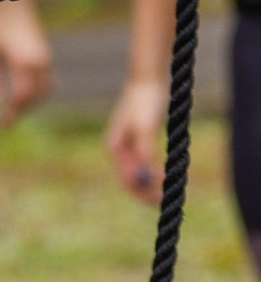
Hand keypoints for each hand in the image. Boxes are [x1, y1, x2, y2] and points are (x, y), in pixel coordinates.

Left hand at [0, 0, 52, 126]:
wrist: (13, 2)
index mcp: (23, 63)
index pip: (20, 98)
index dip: (11, 114)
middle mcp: (39, 63)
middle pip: (33, 98)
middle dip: (20, 112)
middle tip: (3, 122)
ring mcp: (45, 60)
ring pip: (44, 92)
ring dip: (31, 104)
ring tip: (13, 112)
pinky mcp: (46, 56)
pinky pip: (48, 82)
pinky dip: (38, 94)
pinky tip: (25, 98)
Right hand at [105, 75, 167, 203]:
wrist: (148, 81)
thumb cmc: (145, 101)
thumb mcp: (145, 125)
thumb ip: (144, 148)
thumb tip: (146, 172)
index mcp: (114, 146)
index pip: (125, 178)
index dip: (142, 190)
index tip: (160, 197)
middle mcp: (118, 149)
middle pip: (129, 179)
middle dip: (146, 192)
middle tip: (165, 200)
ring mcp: (128, 146)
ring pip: (138, 173)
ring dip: (151, 184)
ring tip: (167, 190)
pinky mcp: (139, 141)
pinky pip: (145, 164)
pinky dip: (154, 172)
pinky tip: (166, 174)